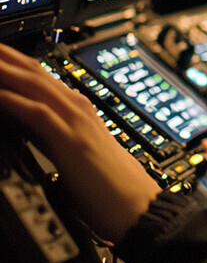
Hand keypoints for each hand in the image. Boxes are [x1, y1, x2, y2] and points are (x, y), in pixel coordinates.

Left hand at [0, 43, 160, 242]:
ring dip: (4, 70)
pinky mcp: (70, 139)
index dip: (17, 64)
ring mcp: (77, 121)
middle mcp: (80, 109)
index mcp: (82, 112)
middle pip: (36, 73)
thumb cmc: (113, 190)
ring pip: (34, 85)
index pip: (43, 79)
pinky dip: (11, 99)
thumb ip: (60, 139)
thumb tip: (37, 134)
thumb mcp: (79, 157)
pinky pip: (36, 112)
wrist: (138, 206)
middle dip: (7, 57)